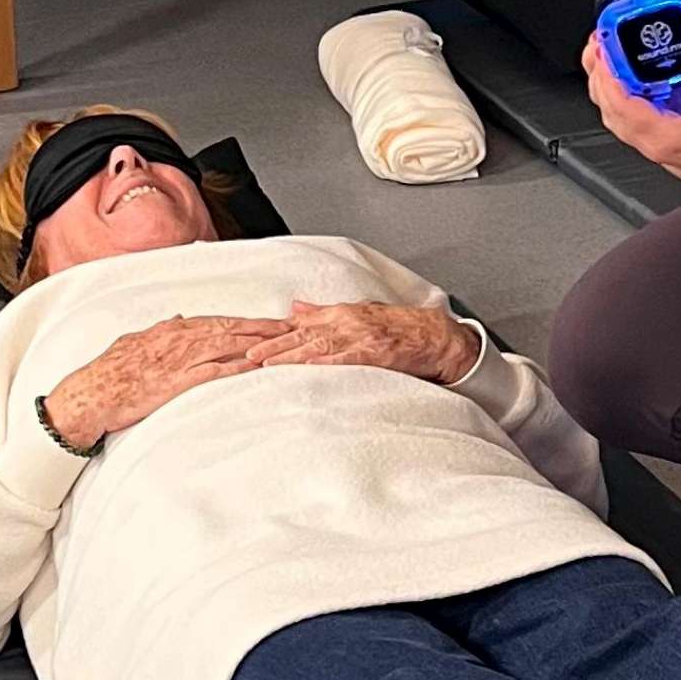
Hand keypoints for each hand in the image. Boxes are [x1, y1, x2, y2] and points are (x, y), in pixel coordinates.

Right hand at [43, 314, 294, 453]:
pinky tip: (256, 367)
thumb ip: (161, 330)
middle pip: (229, 327)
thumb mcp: (135, 342)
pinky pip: (214, 371)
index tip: (267, 320)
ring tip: (282, 343)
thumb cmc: (110, 373)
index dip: (245, 319)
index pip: (216, 320)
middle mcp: (178, 339)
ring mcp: (178, 359)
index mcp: (170, 330)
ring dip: (256, 342)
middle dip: (261, 326)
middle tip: (289, 325)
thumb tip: (179, 318)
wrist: (91, 395)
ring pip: (227, 344)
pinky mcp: (176, 382)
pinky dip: (237, 367)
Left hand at [238, 299, 481, 383]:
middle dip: (271, 345)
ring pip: (317, 346)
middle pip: (301, 335)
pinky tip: (305, 370)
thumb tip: (294, 309)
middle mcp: (346, 321)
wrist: (436, 336)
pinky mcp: (376, 352)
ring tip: (264, 364)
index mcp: (340, 314)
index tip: (246, 343)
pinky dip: (324, 364)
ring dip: (289, 355)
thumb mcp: (358, 314)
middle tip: (244, 356)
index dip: (271, 334)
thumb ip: (324, 313)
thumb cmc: (399, 329)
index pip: (298, 325)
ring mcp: (360, 336)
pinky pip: (345, 359)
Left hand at [582, 13, 680, 204]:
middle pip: (609, 113)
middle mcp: (657, 147)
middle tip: (600, 47)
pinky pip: (634, 127)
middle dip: (599, 77)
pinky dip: (625, 105)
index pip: (618, 104)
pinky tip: (633, 87)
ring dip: (609, 93)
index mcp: (666, 136)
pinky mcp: (669, 151)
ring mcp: (661, 152)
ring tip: (610, 63)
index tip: (601, 48)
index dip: (604, 73)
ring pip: (619, 123)